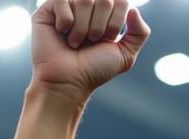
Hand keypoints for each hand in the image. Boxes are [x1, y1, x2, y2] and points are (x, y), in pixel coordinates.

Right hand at [31, 0, 149, 103]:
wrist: (69, 81)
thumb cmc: (94, 69)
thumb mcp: (125, 55)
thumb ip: (140, 33)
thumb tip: (134, 9)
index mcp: (105, 12)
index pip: (121, 0)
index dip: (115, 22)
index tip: (106, 40)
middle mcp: (88, 5)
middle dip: (100, 26)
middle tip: (90, 42)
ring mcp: (68, 4)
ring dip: (83, 27)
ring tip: (76, 42)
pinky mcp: (49, 7)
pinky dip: (65, 20)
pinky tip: (62, 32)